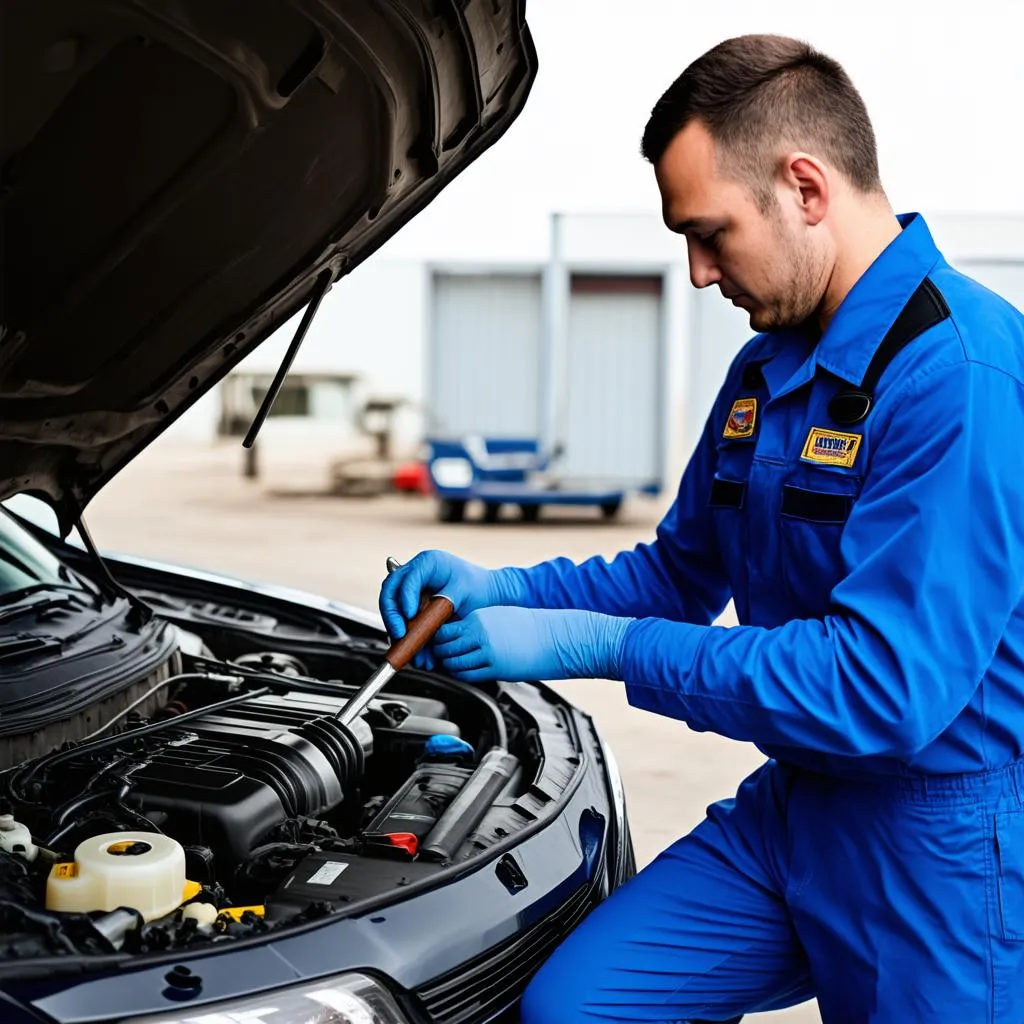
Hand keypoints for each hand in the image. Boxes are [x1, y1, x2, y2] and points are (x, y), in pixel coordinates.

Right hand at [379, 551, 520, 668]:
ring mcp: (412, 592)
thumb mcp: (464, 591)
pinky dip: (410, 641)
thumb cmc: (477, 587)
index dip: (404, 597)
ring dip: (400, 634)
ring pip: (394, 612)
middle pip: (390, 593)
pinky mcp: (414, 608)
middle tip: (400, 635)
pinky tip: (420, 655)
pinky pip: (405, 625)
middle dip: (392, 616)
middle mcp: (415, 575)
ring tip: (413, 654)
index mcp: (427, 563)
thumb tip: (427, 616)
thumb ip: (445, 601)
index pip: (406, 579)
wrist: (487, 595)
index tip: (410, 615)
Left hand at [430, 606, 634, 683]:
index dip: (437, 637)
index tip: (436, 642)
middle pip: (444, 646)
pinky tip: (465, 672)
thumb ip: (478, 625)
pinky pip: (468, 675)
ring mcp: (487, 651)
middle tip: (438, 657)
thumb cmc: (532, 628)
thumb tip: (459, 636)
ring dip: (449, 665)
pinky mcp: (495, 668)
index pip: (444, 628)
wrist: (557, 637)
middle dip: (438, 653)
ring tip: (452, 665)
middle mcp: (480, 632)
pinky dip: (461, 675)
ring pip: (452, 662)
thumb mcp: (500, 618)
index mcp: (479, 617)